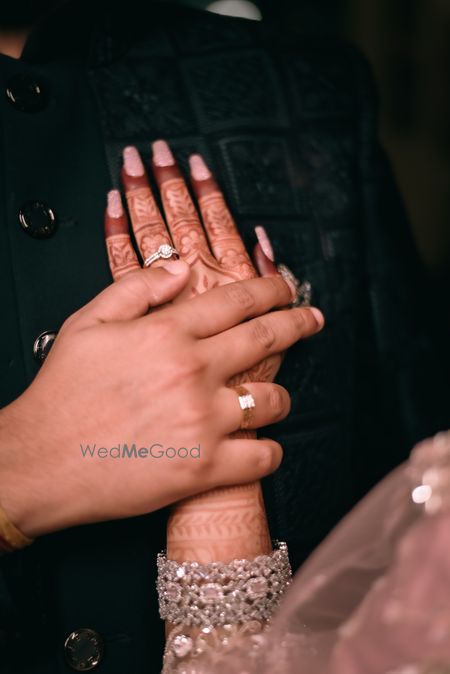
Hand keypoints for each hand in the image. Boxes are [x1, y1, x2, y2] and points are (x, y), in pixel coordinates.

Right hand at [104, 141, 324, 562]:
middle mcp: (194, 371)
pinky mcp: (205, 468)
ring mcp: (204, 421)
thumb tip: (181, 269)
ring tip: (274, 397)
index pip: (237, 300)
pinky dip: (270, 450)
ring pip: (273, 400)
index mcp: (168, 333)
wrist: (41, 462)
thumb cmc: (62, 393)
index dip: (271, 290)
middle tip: (313, 320)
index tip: (286, 289)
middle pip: (268, 337)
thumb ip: (138, 288)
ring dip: (279, 396)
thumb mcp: (89, 323)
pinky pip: (264, 456)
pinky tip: (262, 446)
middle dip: (299, 323)